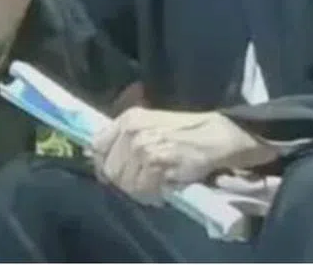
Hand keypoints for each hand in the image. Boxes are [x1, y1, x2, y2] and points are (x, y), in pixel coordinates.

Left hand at [92, 107, 275, 205]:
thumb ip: (124, 138)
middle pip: (110, 169)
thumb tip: (95, 156)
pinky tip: (166, 186)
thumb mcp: (151, 124)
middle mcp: (132, 131)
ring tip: (157, 184)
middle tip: (145, 180)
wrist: (217, 136)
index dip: (103, 163)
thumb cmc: (186, 131)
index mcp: (129, 119)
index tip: (115, 173)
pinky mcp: (156, 163)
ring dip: (141, 190)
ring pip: (126, 184)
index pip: (96, 146)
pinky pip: (143, 190)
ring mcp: (143, 147)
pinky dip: (154, 194)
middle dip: (125, 180)